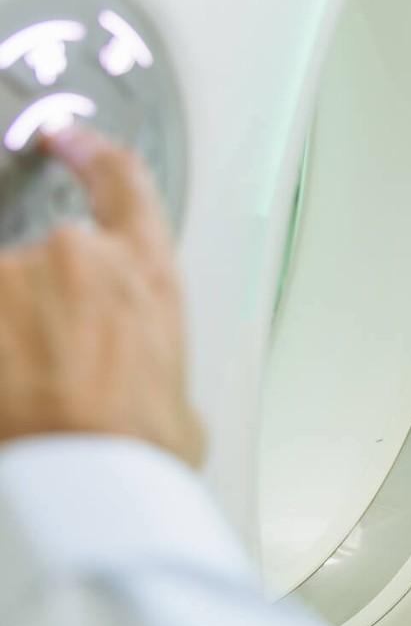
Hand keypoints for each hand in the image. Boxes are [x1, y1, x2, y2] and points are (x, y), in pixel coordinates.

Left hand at [0, 125, 204, 466]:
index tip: (67, 140)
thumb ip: (152, 364)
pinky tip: (12, 384)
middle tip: (50, 378)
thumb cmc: (137, 451)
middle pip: (48, 265)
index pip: (124, 184)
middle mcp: (79, 258)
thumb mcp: (179, 404)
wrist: (85, 485)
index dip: (94, 155)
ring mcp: (12, 276)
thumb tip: (139, 382)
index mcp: (147, 277)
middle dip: (40, 319)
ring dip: (11, 341)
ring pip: (3, 297)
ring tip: (26, 395)